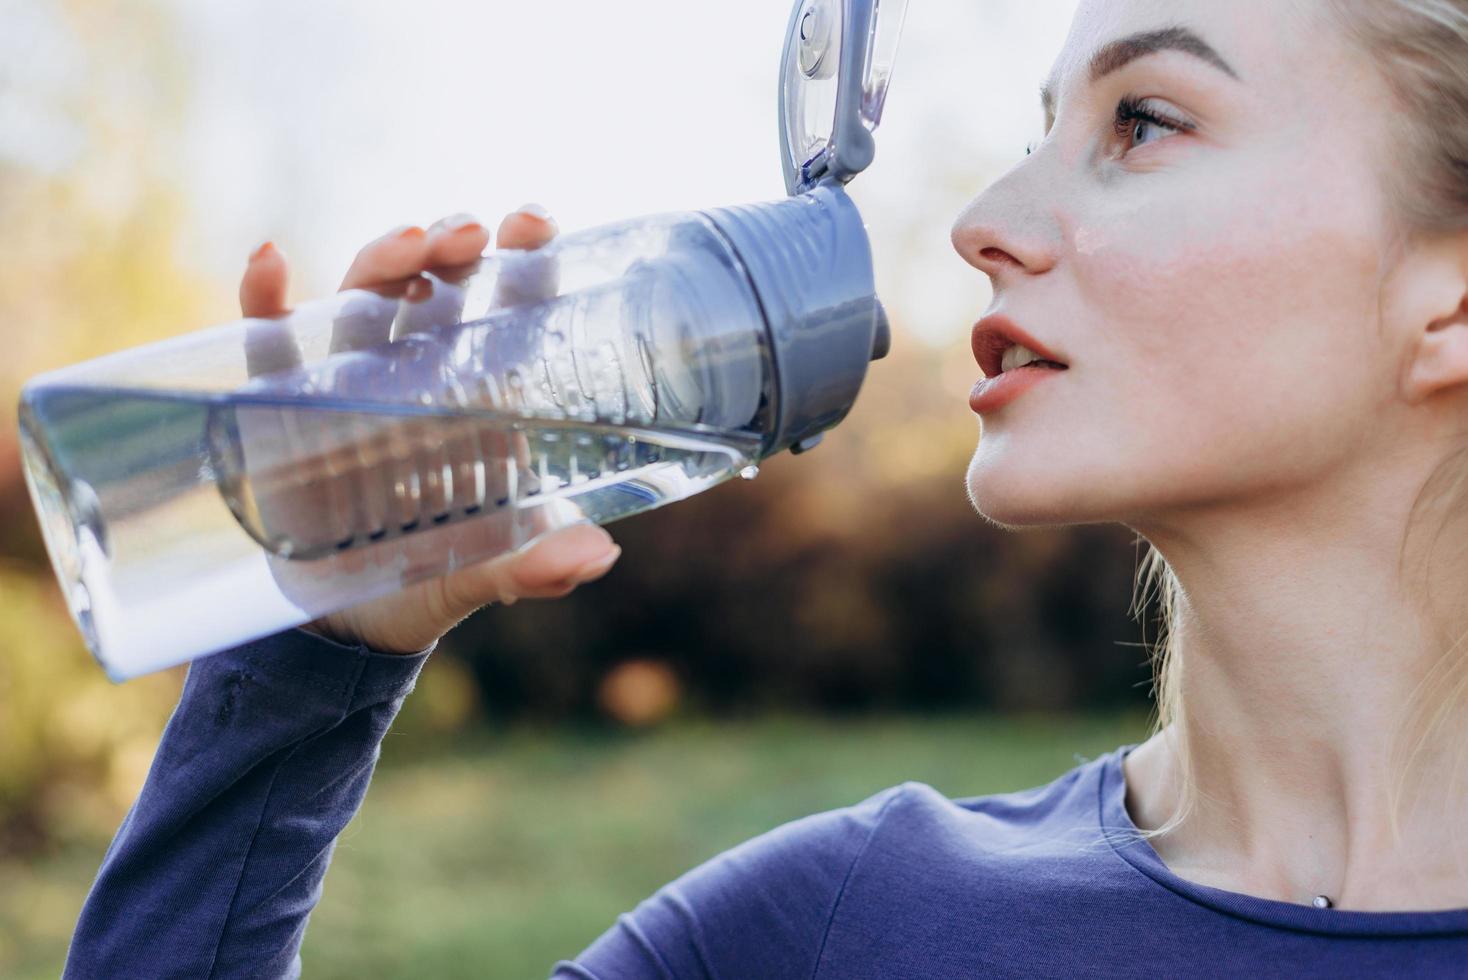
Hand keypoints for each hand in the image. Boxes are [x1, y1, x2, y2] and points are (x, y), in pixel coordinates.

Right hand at [235, 207, 620, 653]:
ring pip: (366, 297)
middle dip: (454, 246)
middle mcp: (421, 375)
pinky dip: (264, 301)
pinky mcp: (285, 407)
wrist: (349, 625)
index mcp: (484, 398)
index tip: (533, 224)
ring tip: (407, 246)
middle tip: (470, 235)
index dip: (524, 260)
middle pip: (439, 285)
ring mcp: (351, 383)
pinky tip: (269, 264)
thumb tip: (600, 555)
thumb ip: (540, 567)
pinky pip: (271, 343)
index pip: (511, 308)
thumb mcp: (493, 574)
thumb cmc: (438, 582)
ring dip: (383, 258)